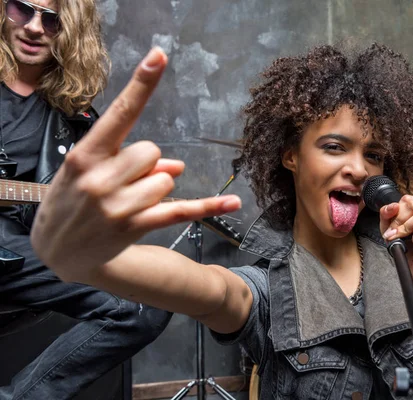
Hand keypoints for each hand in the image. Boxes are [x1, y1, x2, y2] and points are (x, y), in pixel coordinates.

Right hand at [31, 48, 241, 279]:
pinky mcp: (136, 226)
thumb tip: (178, 165)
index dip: (142, 85)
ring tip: (128, 202)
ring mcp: (119, 205)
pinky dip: (209, 206)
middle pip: (153, 151)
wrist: (56, 250)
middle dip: (147, 163)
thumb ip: (129, 159)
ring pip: (167, 178)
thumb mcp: (87, 171)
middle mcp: (101, 178)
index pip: (120, 114)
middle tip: (124, 182)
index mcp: (85, 155)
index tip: (160, 56)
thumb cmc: (71, 200)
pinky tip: (233, 203)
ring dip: (156, 187)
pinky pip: (181, 210)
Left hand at [379, 195, 412, 285]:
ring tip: (407, 238)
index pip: (409, 200)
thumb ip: (387, 215)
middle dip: (400, 221)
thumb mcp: (392, 230)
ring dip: (408, 227)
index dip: (396, 213)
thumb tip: (392, 205)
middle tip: (395, 234)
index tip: (390, 228)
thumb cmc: (410, 249)